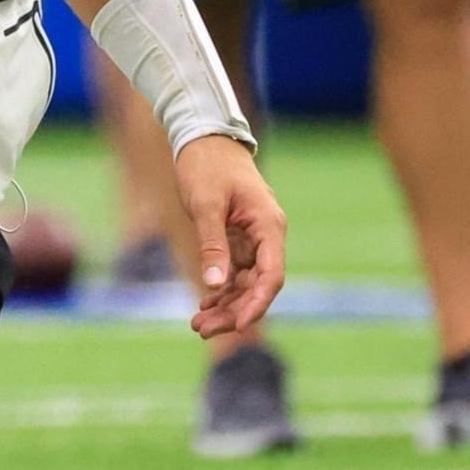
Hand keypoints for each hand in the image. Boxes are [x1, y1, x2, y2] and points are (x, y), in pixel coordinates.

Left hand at [174, 136, 286, 339]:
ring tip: (198, 325)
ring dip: (224, 304)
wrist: (204, 139)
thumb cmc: (206, 166)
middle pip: (257, 284)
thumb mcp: (205, 205)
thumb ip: (212, 244)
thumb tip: (214, 285)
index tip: (238, 325)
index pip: (271, 275)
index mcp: (269, 226)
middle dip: (233, 310)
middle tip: (201, 330)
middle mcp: (267, 236)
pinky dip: (220, 289)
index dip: (257, 303)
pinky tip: (204, 304)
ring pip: (244, 282)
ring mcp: (253, 238)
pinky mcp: (238, 238)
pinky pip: (234, 272)